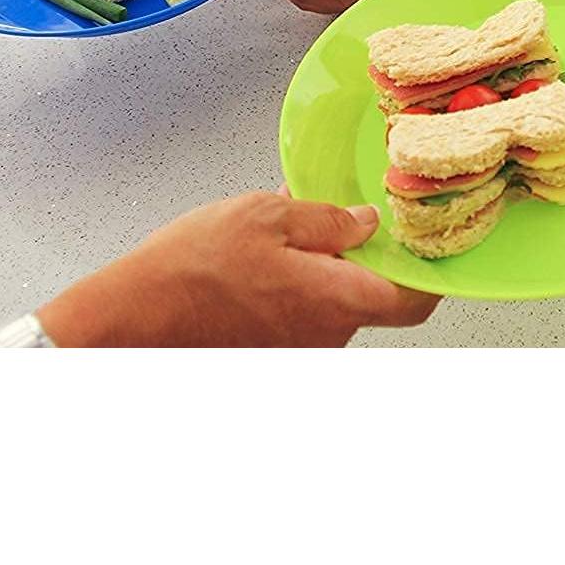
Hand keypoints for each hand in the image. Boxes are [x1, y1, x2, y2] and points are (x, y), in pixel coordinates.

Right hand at [35, 191, 439, 346]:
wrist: (129, 317)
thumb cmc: (191, 269)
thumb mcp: (266, 215)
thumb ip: (328, 219)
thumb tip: (366, 222)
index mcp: (334, 299)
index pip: (414, 300)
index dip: (432, 273)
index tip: (435, 243)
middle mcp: (325, 335)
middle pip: (373, 295)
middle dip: (363, 254)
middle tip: (344, 213)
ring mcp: (299, 348)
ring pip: (335, 300)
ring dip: (324, 265)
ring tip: (288, 227)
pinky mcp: (272, 351)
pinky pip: (304, 312)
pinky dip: (297, 281)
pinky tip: (266, 253)